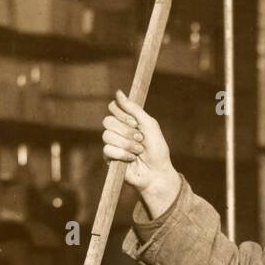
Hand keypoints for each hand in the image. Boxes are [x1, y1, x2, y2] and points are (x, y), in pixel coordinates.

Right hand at [102, 89, 178, 214]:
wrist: (157, 172)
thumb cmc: (156, 148)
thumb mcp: (149, 124)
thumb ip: (133, 109)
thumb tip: (118, 92)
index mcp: (127, 120)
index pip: (113, 108)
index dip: (122, 114)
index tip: (135, 122)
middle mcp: (118, 130)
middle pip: (107, 121)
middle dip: (125, 130)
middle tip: (140, 138)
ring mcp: (113, 144)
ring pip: (107, 136)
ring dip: (126, 143)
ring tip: (138, 150)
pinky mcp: (109, 158)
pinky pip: (107, 149)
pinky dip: (122, 154)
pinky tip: (132, 159)